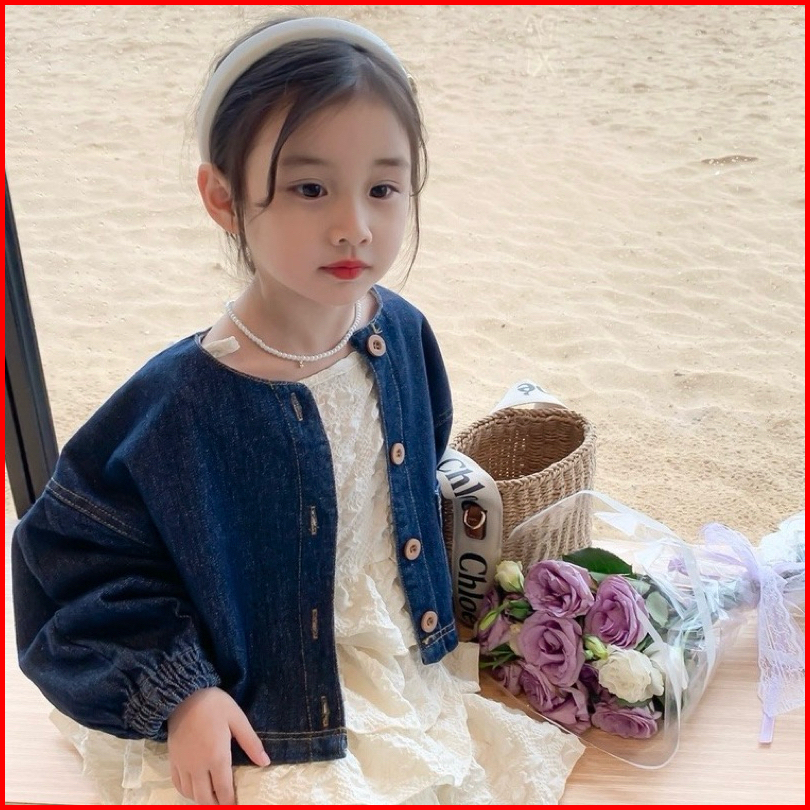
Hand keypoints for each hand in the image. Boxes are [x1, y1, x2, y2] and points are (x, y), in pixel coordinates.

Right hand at [167, 687, 269, 803]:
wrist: (183, 694)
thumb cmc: (214, 705)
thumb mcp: (237, 719)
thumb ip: (251, 742)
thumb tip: (265, 762)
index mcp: (217, 757)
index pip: (224, 790)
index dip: (230, 804)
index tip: (236, 807)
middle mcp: (198, 767)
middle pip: (205, 799)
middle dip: (216, 806)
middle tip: (225, 805)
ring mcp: (183, 765)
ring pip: (191, 794)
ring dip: (202, 800)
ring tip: (213, 798)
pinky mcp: (173, 760)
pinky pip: (178, 784)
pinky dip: (187, 792)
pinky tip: (195, 790)